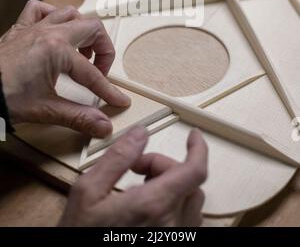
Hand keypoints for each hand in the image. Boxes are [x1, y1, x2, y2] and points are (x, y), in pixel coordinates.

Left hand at [0, 0, 130, 136]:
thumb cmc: (4, 97)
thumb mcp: (45, 109)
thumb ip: (78, 116)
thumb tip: (102, 125)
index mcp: (58, 50)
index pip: (92, 73)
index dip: (108, 89)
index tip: (118, 100)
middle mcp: (49, 33)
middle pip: (92, 28)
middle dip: (103, 49)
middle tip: (101, 71)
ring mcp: (34, 28)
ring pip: (69, 13)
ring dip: (81, 29)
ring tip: (82, 49)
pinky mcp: (20, 29)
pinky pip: (39, 9)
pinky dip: (51, 14)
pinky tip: (54, 29)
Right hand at [59, 127, 207, 226]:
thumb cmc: (81, 235)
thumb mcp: (89, 192)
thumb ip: (117, 158)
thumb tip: (140, 134)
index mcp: (153, 206)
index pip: (194, 171)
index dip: (198, 148)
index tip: (192, 136)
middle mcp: (171, 226)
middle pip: (189, 182)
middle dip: (165, 166)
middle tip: (137, 167)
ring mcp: (173, 238)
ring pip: (190, 201)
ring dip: (172, 186)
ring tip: (141, 188)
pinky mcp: (171, 246)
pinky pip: (186, 220)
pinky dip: (173, 205)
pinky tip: (148, 207)